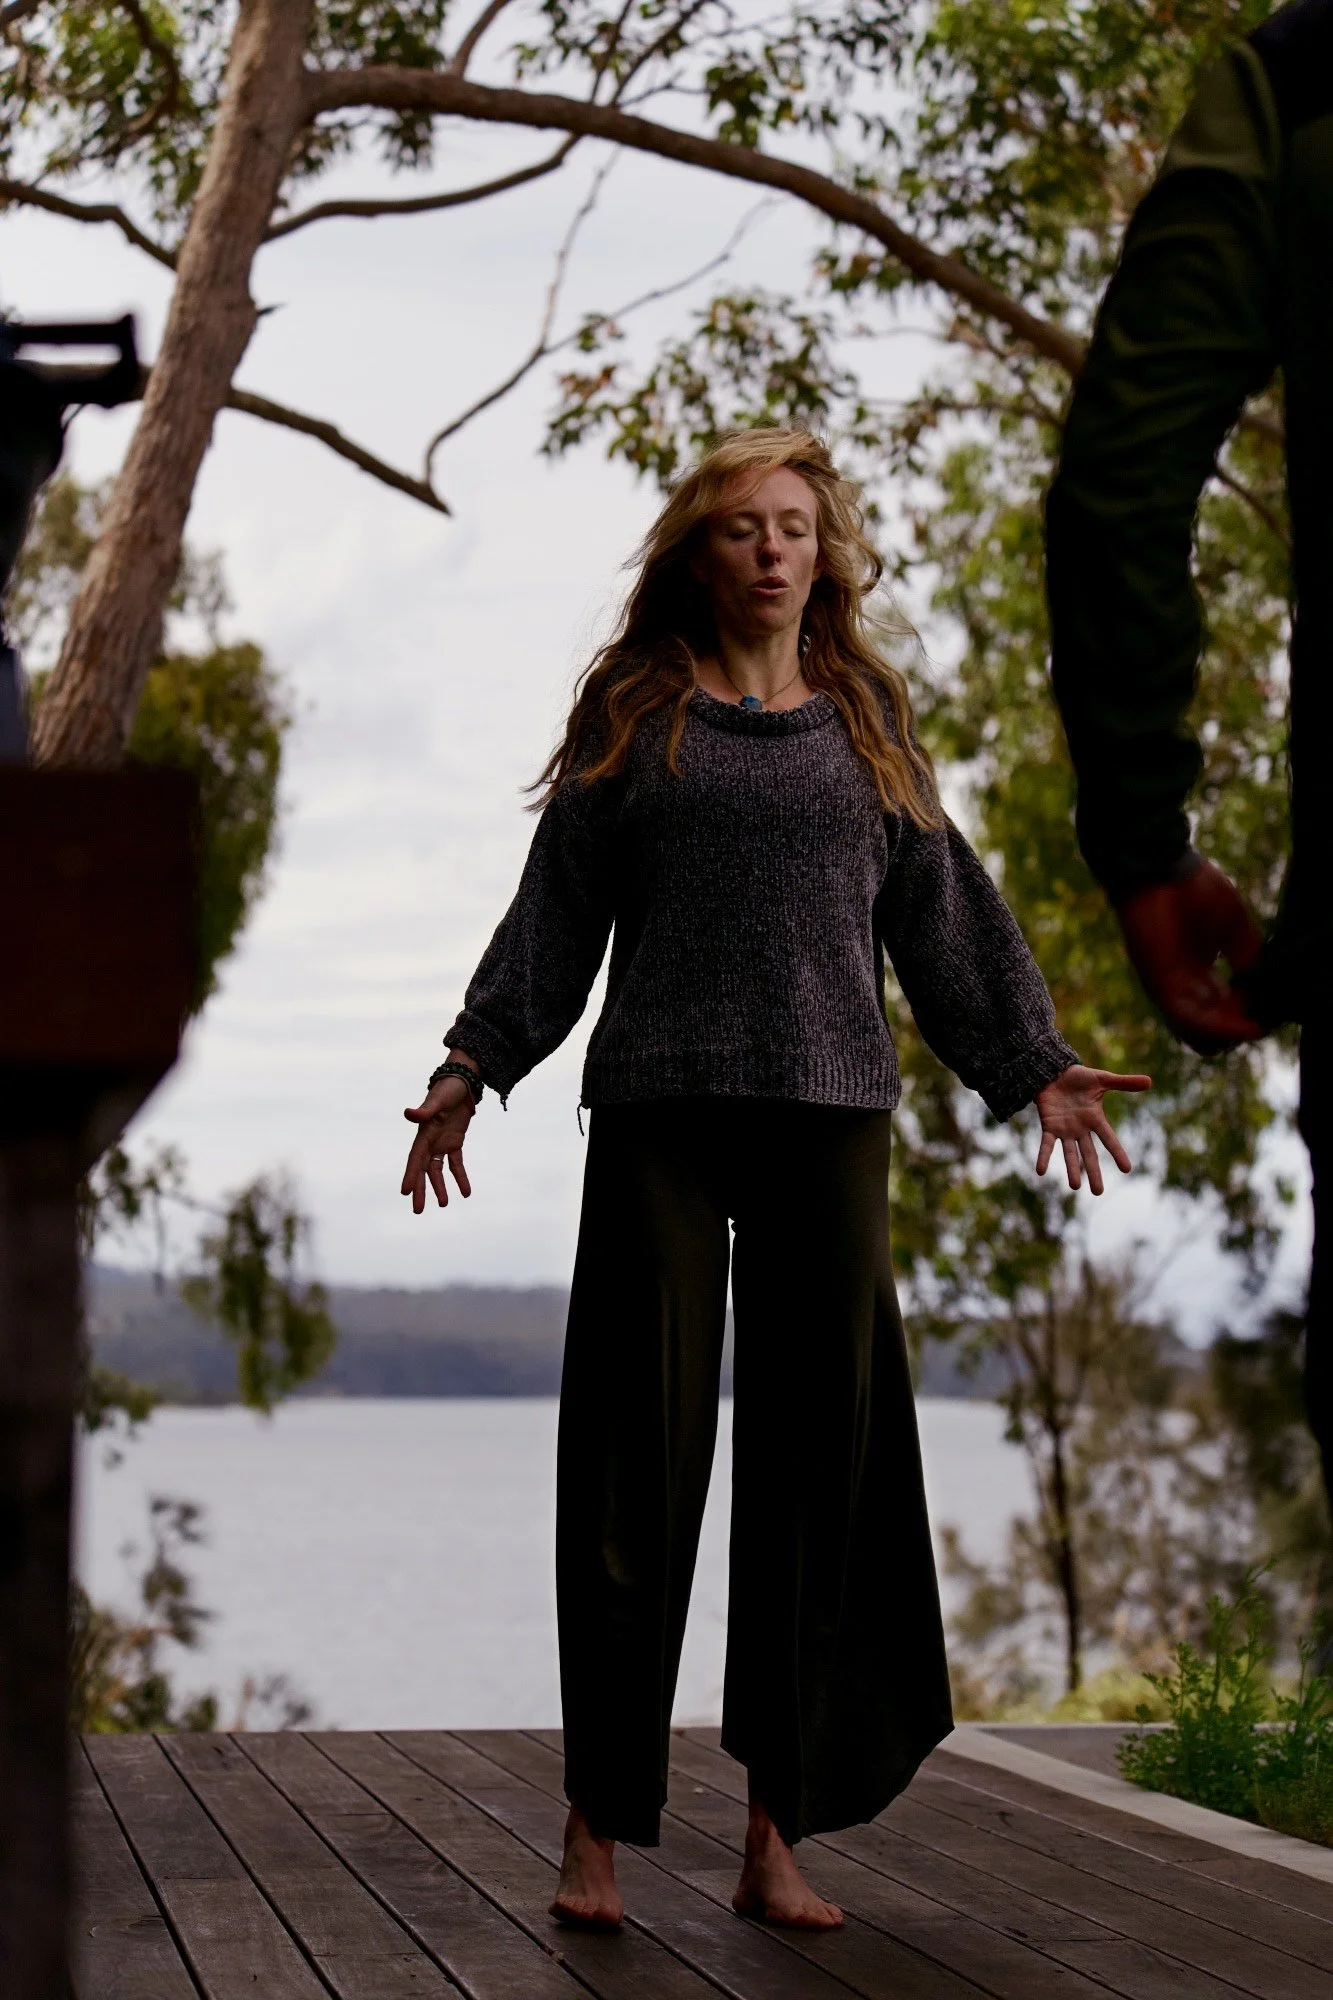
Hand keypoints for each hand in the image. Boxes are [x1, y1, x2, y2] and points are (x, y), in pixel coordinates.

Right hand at [401, 1069, 475, 1213]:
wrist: (462, 1082)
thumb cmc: (447, 1089)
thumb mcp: (437, 1099)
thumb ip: (424, 1110)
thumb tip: (408, 1113)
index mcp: (423, 1134)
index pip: (415, 1159)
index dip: (410, 1175)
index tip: (404, 1192)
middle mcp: (430, 1141)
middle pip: (423, 1170)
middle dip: (420, 1190)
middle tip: (418, 1211)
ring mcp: (442, 1143)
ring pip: (438, 1171)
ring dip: (440, 1187)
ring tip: (443, 1204)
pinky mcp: (455, 1142)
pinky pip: (456, 1163)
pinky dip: (460, 1177)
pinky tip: (466, 1192)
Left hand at [1035, 1064, 1151, 1193]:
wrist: (1054, 1072)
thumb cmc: (1079, 1077)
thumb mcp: (1103, 1079)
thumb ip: (1124, 1083)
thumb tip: (1149, 1081)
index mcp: (1095, 1119)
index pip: (1109, 1139)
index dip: (1117, 1153)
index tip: (1127, 1169)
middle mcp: (1081, 1129)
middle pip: (1089, 1154)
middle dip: (1094, 1173)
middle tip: (1098, 1193)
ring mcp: (1064, 1130)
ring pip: (1069, 1153)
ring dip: (1072, 1169)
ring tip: (1075, 1186)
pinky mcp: (1048, 1126)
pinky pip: (1046, 1144)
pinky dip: (1043, 1156)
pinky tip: (1040, 1171)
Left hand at [1116, 860, 1263, 1055]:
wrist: (1160, 869)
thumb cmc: (1195, 891)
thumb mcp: (1236, 930)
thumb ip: (1251, 960)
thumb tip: (1271, 994)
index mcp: (1202, 975)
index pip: (1227, 1014)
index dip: (1253, 1015)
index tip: (1277, 1009)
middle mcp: (1187, 988)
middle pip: (1215, 1033)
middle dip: (1245, 1029)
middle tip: (1267, 1016)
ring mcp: (1172, 990)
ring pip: (1203, 1037)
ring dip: (1236, 1035)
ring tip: (1260, 1024)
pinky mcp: (1162, 987)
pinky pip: (1193, 1020)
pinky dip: (1223, 1028)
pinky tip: (1252, 1025)